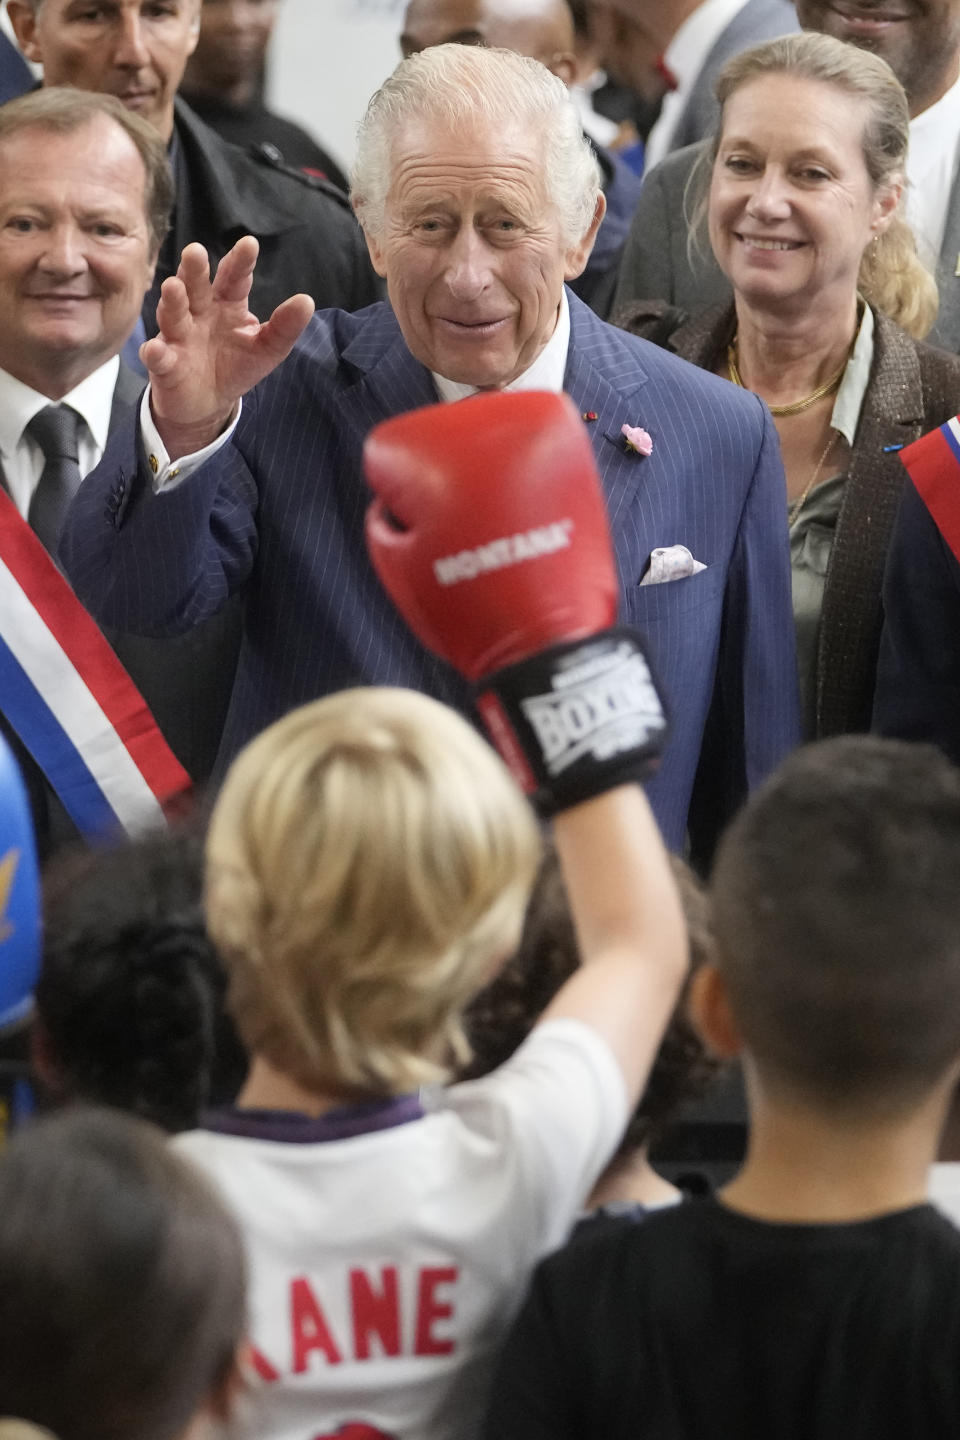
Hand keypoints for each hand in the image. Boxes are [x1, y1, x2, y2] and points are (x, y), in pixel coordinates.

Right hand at [142, 237, 314, 459]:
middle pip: (197, 287)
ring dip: (173, 301)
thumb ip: (284, 327)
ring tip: (173, 287)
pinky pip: (159, 357)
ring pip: (174, 314)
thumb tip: (307, 301)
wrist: (207, 404)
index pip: (234, 279)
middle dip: (195, 270)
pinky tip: (156, 349)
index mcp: (227, 305)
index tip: (249, 244)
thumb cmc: (235, 366)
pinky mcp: (165, 364)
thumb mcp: (267, 349)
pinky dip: (156, 353)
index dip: (240, 263)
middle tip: (195, 251)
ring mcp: (179, 336)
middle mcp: (199, 313)